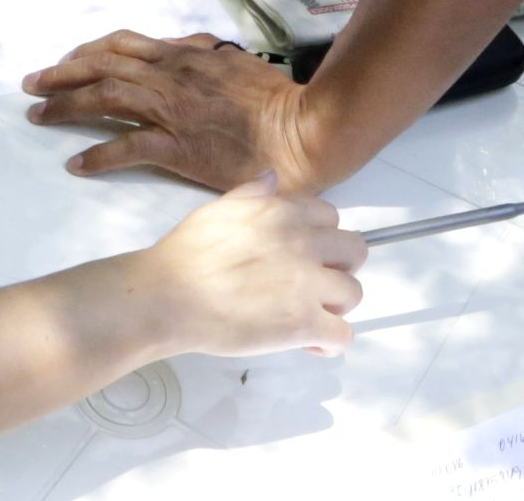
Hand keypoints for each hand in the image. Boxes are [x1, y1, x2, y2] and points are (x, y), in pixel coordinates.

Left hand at [25, 32, 323, 190]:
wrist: (300, 131)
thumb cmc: (273, 100)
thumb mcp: (234, 61)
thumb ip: (203, 51)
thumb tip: (185, 44)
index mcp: (182, 57)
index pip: (121, 45)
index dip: (85, 52)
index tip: (63, 62)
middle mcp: (170, 78)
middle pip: (102, 67)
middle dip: (60, 74)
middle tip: (31, 85)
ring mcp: (172, 112)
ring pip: (106, 99)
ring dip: (66, 107)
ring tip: (38, 116)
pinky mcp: (179, 148)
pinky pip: (128, 147)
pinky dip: (98, 155)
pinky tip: (77, 163)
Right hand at [128, 174, 364, 357]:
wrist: (169, 296)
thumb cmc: (185, 255)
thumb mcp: (217, 211)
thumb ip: (251, 194)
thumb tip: (271, 178)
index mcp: (283, 213)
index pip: (330, 216)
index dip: (320, 237)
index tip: (305, 254)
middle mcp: (303, 242)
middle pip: (354, 250)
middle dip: (339, 267)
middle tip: (314, 285)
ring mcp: (307, 284)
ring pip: (353, 293)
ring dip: (334, 306)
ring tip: (309, 316)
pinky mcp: (304, 324)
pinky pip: (342, 335)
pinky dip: (330, 342)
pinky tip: (309, 344)